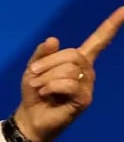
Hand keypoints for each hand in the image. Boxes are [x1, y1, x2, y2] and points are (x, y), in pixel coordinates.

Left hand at [14, 6, 123, 141]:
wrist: (30, 116)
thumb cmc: (35, 92)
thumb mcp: (34, 68)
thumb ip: (42, 53)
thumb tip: (54, 39)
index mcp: (78, 60)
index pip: (98, 40)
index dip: (111, 25)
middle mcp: (87, 70)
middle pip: (72, 54)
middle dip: (47, 63)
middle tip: (33, 75)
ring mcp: (88, 84)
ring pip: (69, 69)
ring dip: (46, 78)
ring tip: (40, 88)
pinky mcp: (85, 99)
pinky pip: (69, 84)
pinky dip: (51, 87)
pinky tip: (46, 94)